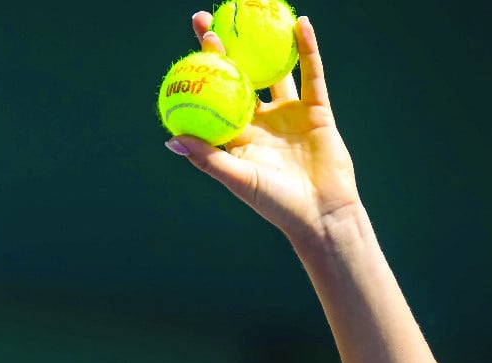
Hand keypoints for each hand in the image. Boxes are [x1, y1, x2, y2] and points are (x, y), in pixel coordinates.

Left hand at [170, 12, 362, 246]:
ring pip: (274, 70)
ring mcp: (288, 113)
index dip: (200, 70)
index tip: (185, 49)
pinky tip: (300, 25)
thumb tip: (171, 137)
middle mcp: (259, 120)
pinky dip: (307, 50)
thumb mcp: (236, 178)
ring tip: (253, 10)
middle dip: (223, 46)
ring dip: (264, 41)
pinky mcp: (316, 111)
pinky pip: (312, 74)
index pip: (213, 94)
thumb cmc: (274, 202)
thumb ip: (207, 156)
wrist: (320, 213)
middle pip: (238, 75)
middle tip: (208, 17)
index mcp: (235, 134)